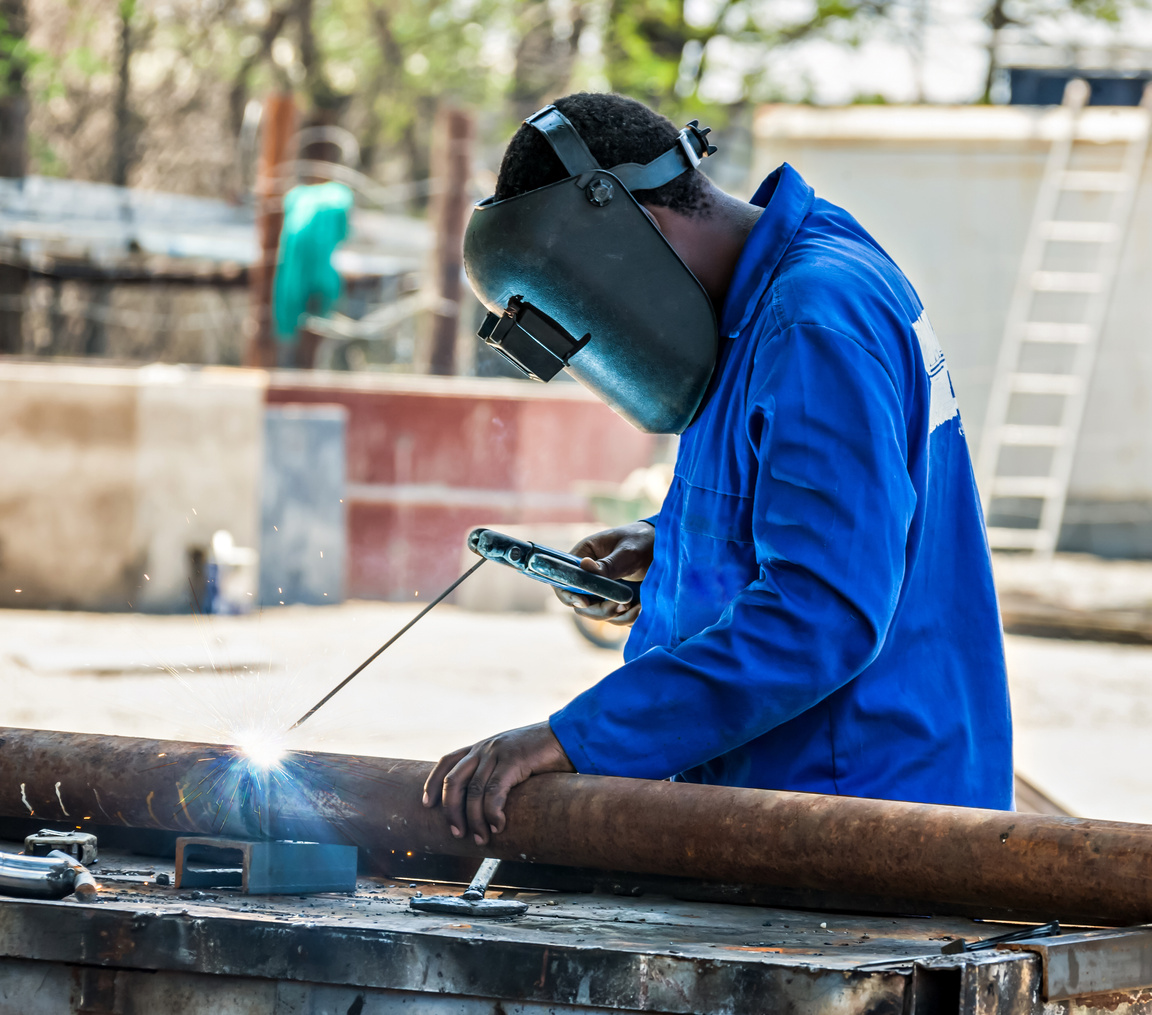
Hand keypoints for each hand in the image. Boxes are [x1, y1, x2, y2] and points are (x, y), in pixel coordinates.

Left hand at [422, 721, 574, 845]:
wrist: (567, 735)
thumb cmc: (543, 752)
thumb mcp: (512, 758)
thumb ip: (498, 773)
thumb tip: (489, 802)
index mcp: (482, 747)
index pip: (446, 762)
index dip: (432, 784)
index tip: (426, 805)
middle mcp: (484, 748)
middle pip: (453, 781)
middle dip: (450, 810)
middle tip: (457, 832)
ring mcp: (497, 753)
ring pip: (473, 791)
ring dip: (474, 820)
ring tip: (481, 838)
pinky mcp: (513, 761)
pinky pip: (494, 792)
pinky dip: (492, 813)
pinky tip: (498, 825)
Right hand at [555, 521, 653, 626]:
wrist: (666, 548)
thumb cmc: (643, 541)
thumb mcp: (628, 551)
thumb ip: (608, 563)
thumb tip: (584, 566)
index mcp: (584, 556)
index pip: (563, 579)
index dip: (568, 594)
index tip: (585, 602)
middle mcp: (589, 576)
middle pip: (580, 603)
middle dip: (599, 610)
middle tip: (620, 606)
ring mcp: (602, 590)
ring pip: (598, 613)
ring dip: (617, 616)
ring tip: (638, 607)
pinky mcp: (616, 600)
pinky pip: (615, 617)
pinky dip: (628, 618)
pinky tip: (643, 608)